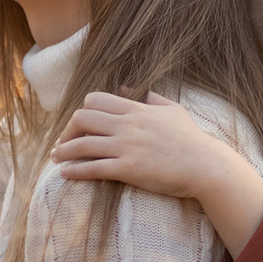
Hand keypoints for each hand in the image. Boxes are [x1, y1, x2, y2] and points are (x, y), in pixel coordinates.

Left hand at [51, 91, 234, 195]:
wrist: (205, 165)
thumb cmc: (191, 139)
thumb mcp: (173, 110)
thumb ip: (150, 96)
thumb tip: (127, 87)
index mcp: (137, 110)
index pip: (96, 100)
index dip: (81, 112)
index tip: (77, 125)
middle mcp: (128, 125)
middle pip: (82, 118)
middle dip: (68, 130)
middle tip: (63, 142)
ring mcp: (127, 147)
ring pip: (83, 143)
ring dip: (64, 151)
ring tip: (56, 157)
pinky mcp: (128, 169)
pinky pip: (93, 168)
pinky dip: (75, 170)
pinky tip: (65, 174)